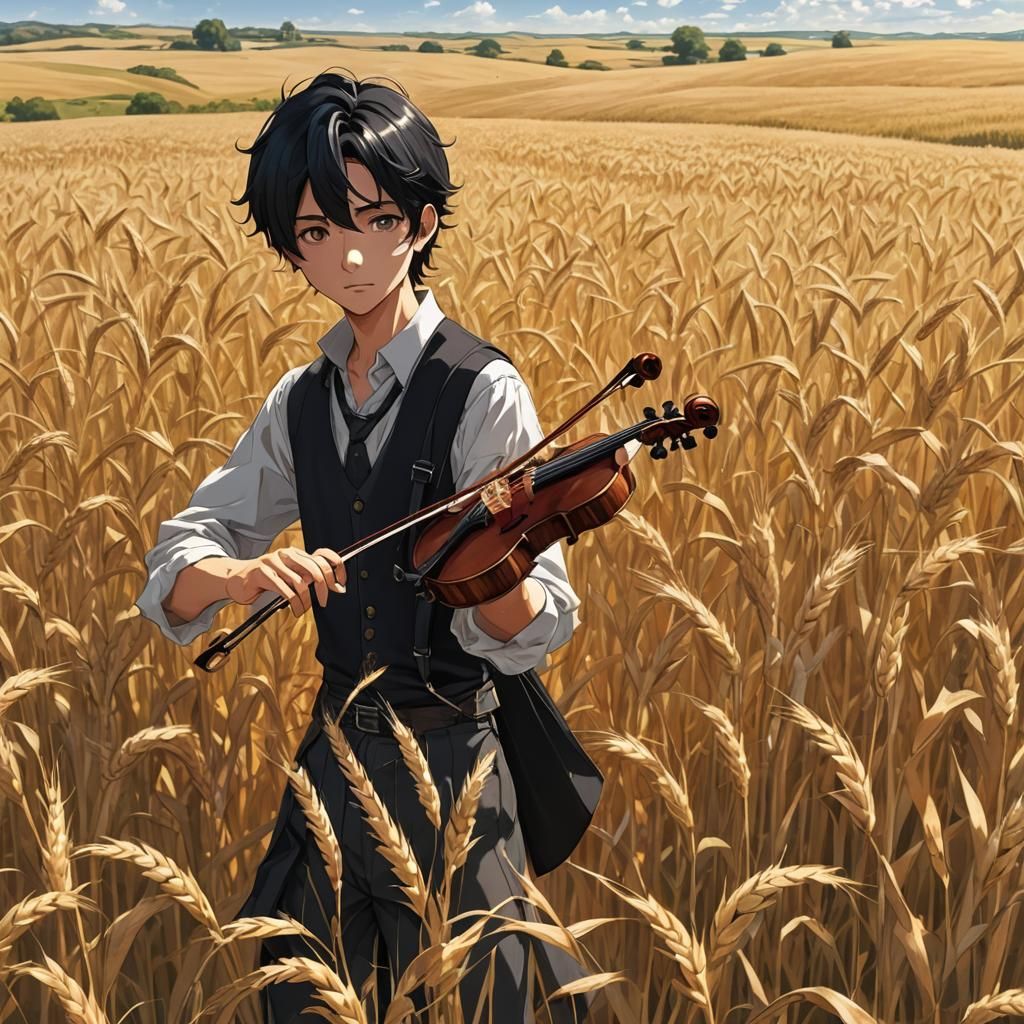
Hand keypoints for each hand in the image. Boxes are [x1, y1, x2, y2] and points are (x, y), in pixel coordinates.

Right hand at [225, 547, 345, 617]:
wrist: (237, 580)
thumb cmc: (266, 580)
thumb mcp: (289, 576)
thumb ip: (307, 577)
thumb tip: (331, 586)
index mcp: (296, 553)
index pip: (323, 554)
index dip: (337, 567)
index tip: (341, 584)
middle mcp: (287, 554)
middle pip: (315, 568)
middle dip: (324, 588)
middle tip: (324, 601)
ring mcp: (274, 562)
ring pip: (300, 582)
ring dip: (306, 600)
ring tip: (304, 609)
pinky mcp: (263, 572)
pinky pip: (285, 589)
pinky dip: (294, 603)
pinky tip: (295, 609)